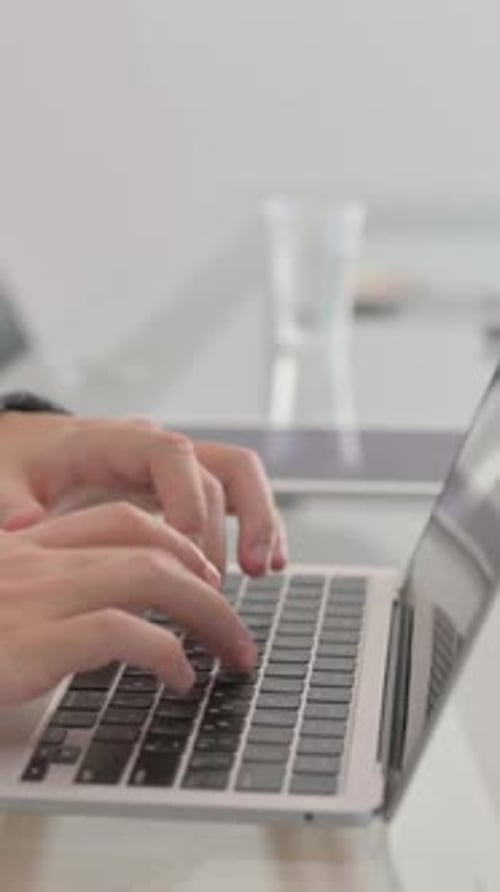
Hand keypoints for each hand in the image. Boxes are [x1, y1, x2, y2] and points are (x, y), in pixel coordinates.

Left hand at [0, 413, 286, 575]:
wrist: (25, 453)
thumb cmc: (18, 463)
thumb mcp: (3, 479)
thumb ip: (11, 503)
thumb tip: (24, 527)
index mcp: (116, 441)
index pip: (173, 456)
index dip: (188, 500)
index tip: (185, 550)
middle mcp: (156, 449)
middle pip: (223, 467)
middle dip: (239, 519)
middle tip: (239, 573)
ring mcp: (175, 470)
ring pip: (240, 480)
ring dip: (259, 522)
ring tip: (264, 570)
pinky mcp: (182, 490)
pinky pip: (232, 500)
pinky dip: (253, 528)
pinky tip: (264, 566)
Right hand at [0, 503, 256, 705]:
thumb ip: (34, 597)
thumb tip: (96, 621)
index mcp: (24, 547)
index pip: (118, 519)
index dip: (174, 542)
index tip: (203, 575)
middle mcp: (34, 559)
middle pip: (149, 545)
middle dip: (208, 583)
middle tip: (235, 624)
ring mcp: (34, 595)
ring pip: (149, 575)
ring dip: (207, 611)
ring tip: (231, 649)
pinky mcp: (31, 639)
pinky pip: (121, 631)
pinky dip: (165, 652)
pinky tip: (181, 677)